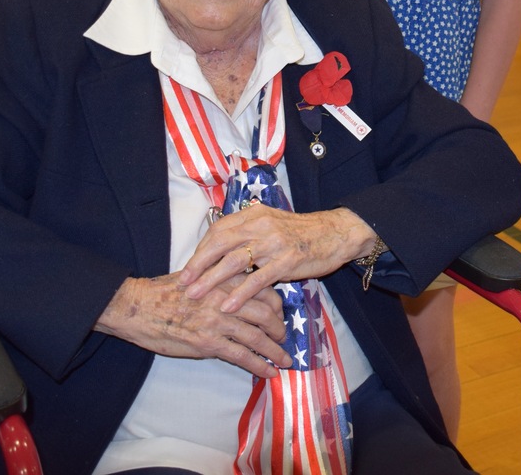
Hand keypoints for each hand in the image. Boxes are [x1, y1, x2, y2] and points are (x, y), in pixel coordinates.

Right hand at [94, 270, 288, 377]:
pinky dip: (260, 365)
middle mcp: (226, 298)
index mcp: (225, 279)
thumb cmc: (165, 292)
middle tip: (284, 338)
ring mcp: (218, 321)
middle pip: (267, 313)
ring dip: (275, 351)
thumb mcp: (198, 275)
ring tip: (284, 360)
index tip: (279, 315)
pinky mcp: (209, 343)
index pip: (263, 290)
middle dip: (280, 328)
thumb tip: (241, 291)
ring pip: (258, 336)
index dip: (277, 305)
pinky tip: (269, 372)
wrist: (139, 307)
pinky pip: (242, 356)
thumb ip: (221, 281)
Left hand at [180, 204, 372, 313]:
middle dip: (198, 264)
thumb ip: (249, 232)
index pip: (219, 230)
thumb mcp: (272, 223)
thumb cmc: (303, 232)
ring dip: (211, 279)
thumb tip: (223, 247)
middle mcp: (261, 225)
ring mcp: (273, 242)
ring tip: (195, 295)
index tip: (189, 267)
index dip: (201, 249)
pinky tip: (227, 306)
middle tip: (183, 283)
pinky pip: (258, 278)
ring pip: (234, 260)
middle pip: (220, 243)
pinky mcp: (287, 261)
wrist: (337, 232)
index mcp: (254, 215)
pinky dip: (240, 293)